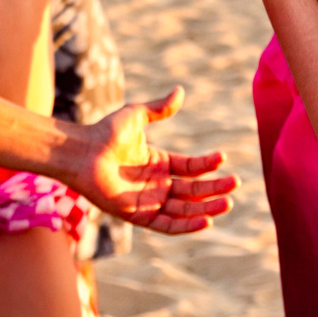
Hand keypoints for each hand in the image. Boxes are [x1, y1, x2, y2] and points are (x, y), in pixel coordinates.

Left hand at [72, 88, 237, 233]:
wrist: (82, 152)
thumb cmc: (104, 132)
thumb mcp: (136, 116)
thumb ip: (159, 108)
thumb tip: (180, 90)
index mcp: (158, 163)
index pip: (191, 168)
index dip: (207, 165)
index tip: (223, 159)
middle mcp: (156, 184)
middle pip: (193, 190)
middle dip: (214, 189)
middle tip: (235, 184)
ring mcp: (148, 201)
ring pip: (185, 209)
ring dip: (206, 208)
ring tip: (227, 203)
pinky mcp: (138, 216)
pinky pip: (167, 225)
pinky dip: (187, 225)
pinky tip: (206, 221)